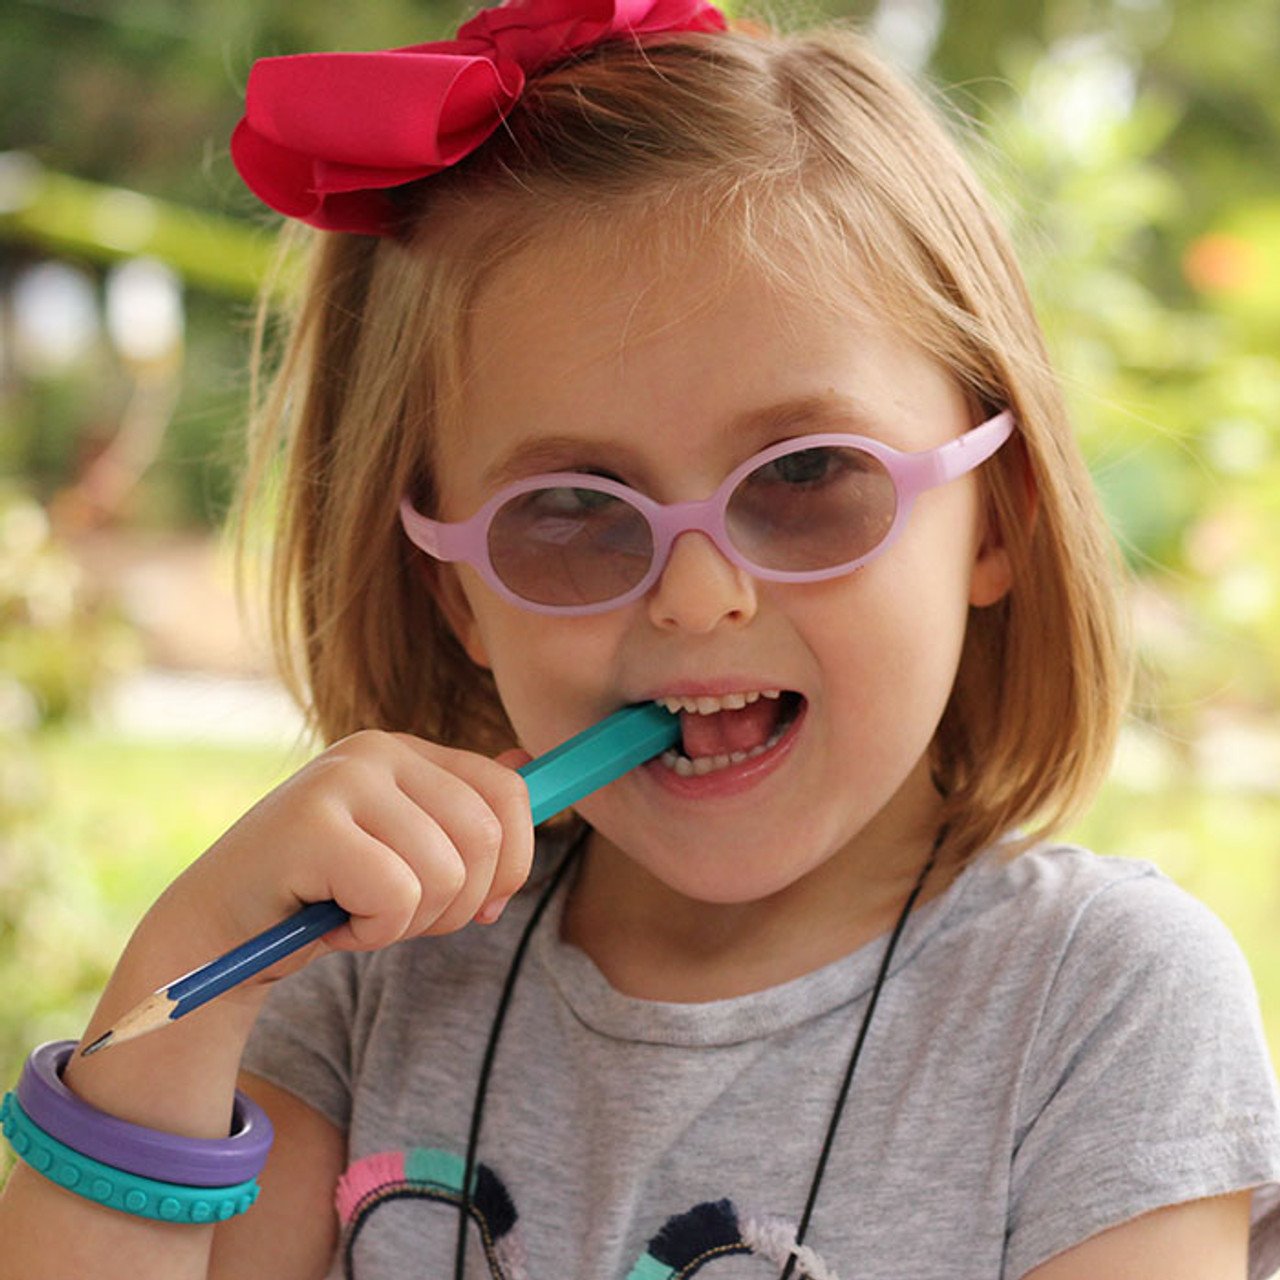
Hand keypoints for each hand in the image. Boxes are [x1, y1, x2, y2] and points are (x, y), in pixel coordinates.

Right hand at [183, 731, 535, 964]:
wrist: (217, 935)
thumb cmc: (319, 896)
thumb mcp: (401, 849)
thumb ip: (457, 811)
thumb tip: (528, 761)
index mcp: (406, 751)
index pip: (508, 794)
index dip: (511, 864)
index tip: (483, 906)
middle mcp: (376, 750)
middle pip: (483, 838)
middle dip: (457, 905)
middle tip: (398, 917)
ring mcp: (342, 780)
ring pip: (444, 873)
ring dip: (408, 923)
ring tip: (356, 915)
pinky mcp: (311, 823)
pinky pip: (397, 896)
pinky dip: (372, 933)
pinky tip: (330, 925)